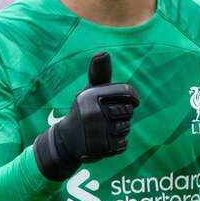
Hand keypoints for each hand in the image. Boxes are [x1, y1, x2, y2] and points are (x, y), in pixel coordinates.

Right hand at [33, 52, 139, 180]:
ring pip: (126, 128)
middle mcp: (92, 112)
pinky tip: (105, 141)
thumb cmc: (84, 110)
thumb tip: (103, 52)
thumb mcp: (89, 90)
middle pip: (128, 111)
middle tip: (108, 117)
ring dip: (120, 130)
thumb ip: (99, 73)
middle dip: (123, 115)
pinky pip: (123, 144)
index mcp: (90, 95)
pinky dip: (118, 144)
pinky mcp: (100, 148)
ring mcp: (96, 131)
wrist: (67, 140)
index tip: (130, 102)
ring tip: (104, 129)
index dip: (133, 97)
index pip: (127, 92)